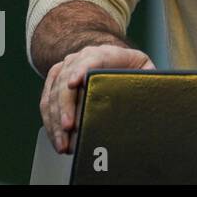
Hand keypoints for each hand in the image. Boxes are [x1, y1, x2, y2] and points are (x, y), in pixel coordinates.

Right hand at [40, 44, 154, 153]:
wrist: (110, 55)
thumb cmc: (130, 66)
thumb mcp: (143, 67)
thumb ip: (147, 77)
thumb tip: (150, 95)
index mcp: (105, 53)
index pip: (90, 60)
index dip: (81, 71)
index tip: (74, 84)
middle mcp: (79, 58)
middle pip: (66, 82)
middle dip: (65, 107)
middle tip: (69, 128)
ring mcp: (64, 68)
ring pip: (53, 95)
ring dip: (55, 121)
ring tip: (63, 143)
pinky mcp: (54, 80)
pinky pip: (46, 102)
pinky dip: (49, 122)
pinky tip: (56, 138)